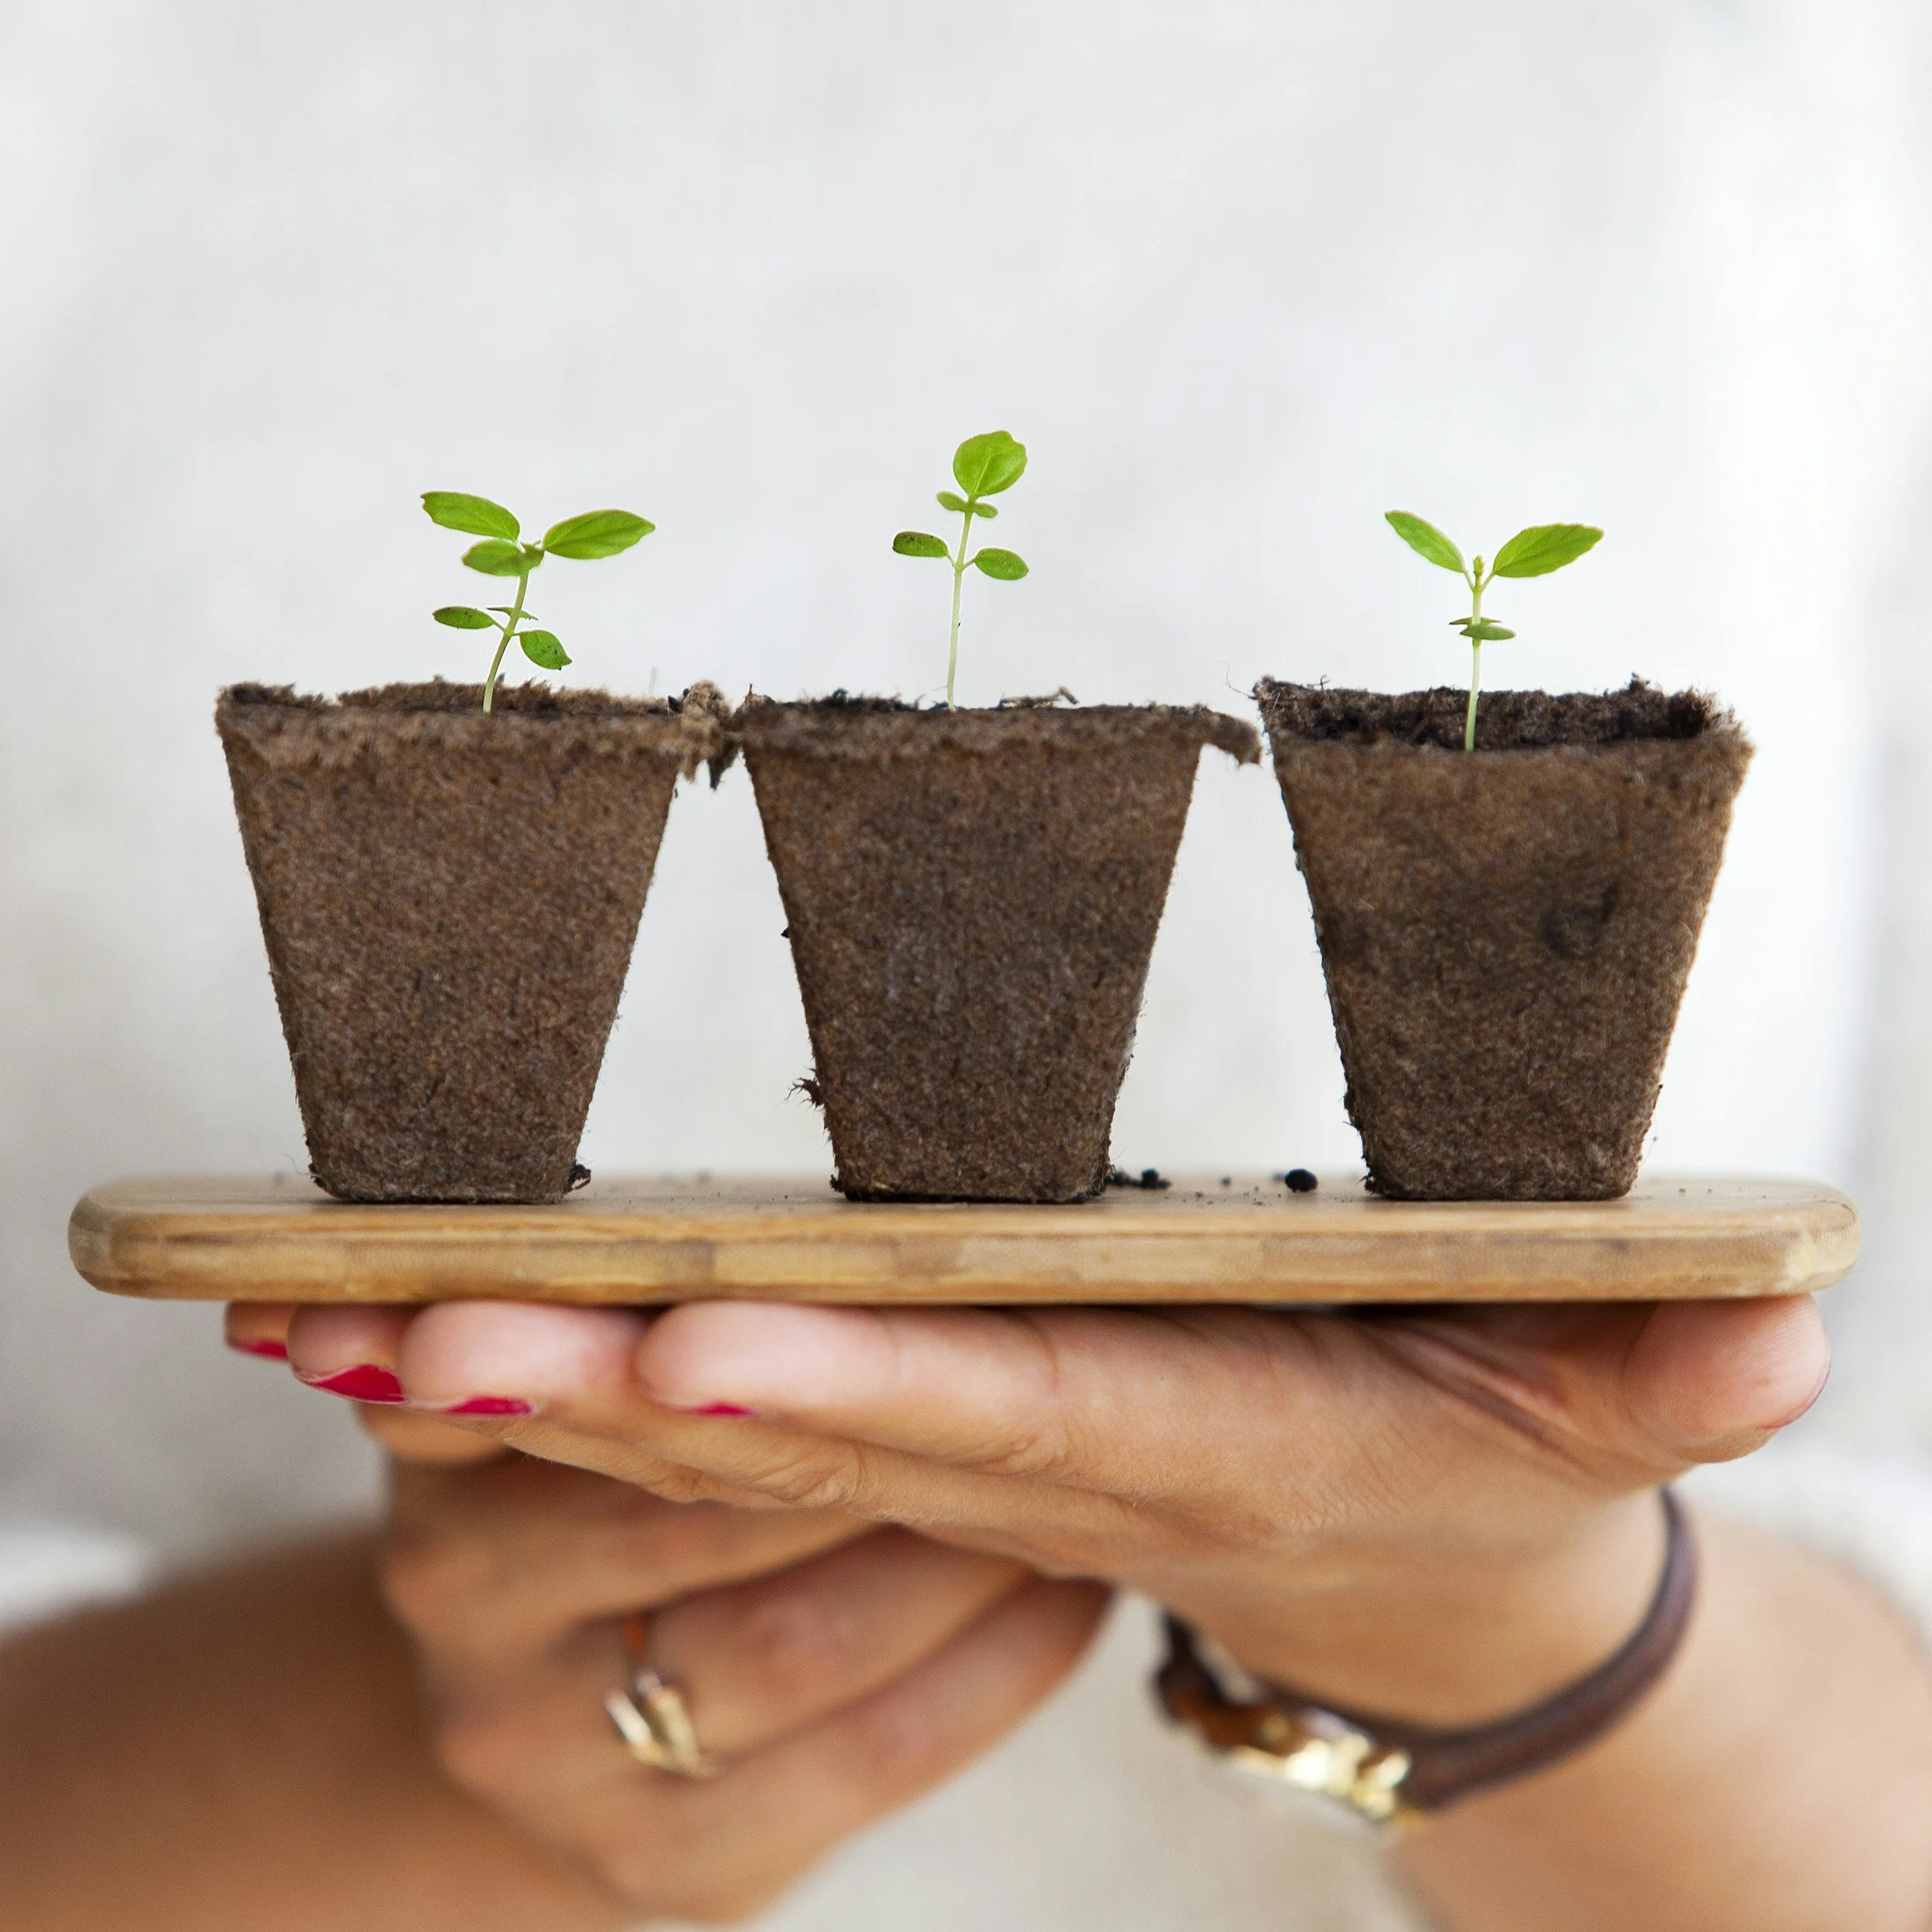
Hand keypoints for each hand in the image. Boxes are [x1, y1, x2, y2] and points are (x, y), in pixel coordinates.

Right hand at [226, 1305, 1105, 1923]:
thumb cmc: (603, 1486)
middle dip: (880, 1436)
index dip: (692, 1348)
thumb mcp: (571, 1371)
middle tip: (1033, 1353)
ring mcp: (545, 1750)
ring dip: (963, 1556)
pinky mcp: (662, 1863)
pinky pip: (872, 1754)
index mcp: (439, 1430)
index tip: (802, 1310)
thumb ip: (599, 1301)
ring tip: (1079, 1481)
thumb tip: (711, 1181)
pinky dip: (994, 1670)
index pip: (580, 1369)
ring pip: (802, 1638)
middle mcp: (457, 1592)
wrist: (548, 1711)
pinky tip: (1074, 1600)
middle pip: (703, 1503)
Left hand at [269, 1293, 1825, 1729]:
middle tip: (425, 1326)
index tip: (710, 1346)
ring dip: (543, 1396)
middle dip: (615, 1392)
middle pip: (802, 1429)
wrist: (1391, 1554)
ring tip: (357, 1327)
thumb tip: (1780, 1334)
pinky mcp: (896, 1439)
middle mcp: (1028, 1463)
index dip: (862, 1389)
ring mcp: (940, 1463)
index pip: (1003, 1416)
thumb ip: (1659, 1369)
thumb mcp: (1586, 1411)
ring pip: (723, 1437)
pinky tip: (409, 1344)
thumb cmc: (1466, 1450)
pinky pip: (705, 1429)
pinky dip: (562, 1391)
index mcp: (1177, 1440)